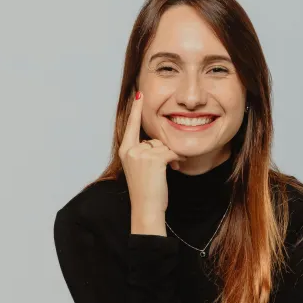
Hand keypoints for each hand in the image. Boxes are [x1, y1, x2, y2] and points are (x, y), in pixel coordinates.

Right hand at [119, 90, 185, 218]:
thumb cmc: (146, 191)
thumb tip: (158, 142)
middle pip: (155, 139)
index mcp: (125, 150)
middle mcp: (130, 149)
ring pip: (164, 146)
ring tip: (169, 170)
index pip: (132, 125)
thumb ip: (144, 152)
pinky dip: (177, 160)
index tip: (139, 94)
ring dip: (171, 157)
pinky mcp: (153, 159)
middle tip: (166, 167)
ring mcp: (141, 154)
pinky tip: (175, 169)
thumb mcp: (141, 168)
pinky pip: (171, 152)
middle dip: (164, 151)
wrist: (146, 209)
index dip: (136, 110)